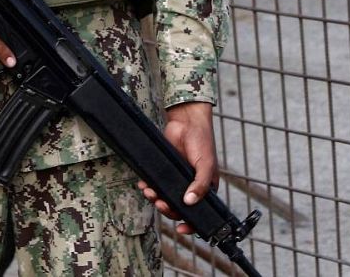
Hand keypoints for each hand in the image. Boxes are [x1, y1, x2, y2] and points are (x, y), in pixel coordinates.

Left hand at [137, 101, 216, 233]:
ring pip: (165, 197)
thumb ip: (200, 184)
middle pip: (178, 208)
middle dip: (168, 209)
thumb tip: (190, 202)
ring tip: (149, 192)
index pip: (199, 212)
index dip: (190, 224)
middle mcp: (190, 187)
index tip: (181, 229)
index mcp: (204, 188)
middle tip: (160, 203)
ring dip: (156, 198)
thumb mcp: (205, 164)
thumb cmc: (202, 141)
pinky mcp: (164, 170)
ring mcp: (177, 179)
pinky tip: (144, 184)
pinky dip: (149, 186)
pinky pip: (156, 183)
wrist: (186, 121)